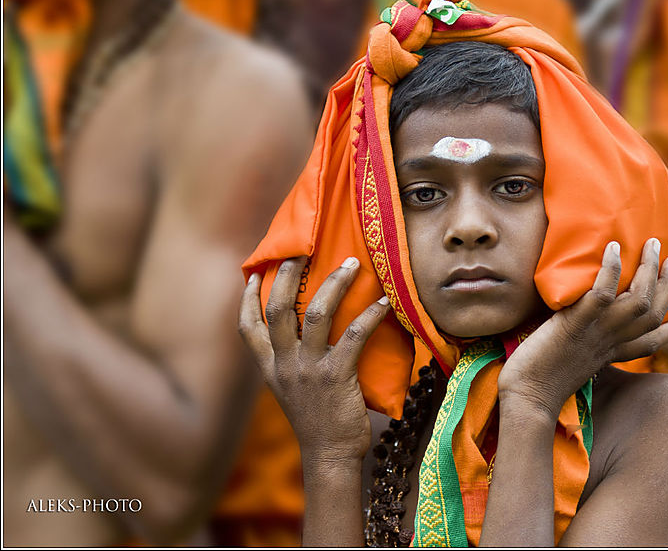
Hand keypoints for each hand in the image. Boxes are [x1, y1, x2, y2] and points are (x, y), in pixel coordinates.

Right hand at [238, 256, 390, 461]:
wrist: (329, 456)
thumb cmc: (317, 420)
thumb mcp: (291, 389)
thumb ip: (291, 361)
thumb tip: (305, 329)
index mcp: (270, 368)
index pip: (247, 327)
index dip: (247, 298)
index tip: (252, 274)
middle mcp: (284, 364)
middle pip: (278, 307)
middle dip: (289, 274)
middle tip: (302, 250)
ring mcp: (309, 369)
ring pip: (316, 313)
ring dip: (335, 284)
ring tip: (351, 264)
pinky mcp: (337, 376)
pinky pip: (352, 335)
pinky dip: (368, 315)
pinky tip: (381, 303)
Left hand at [497, 238, 667, 418]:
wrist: (527, 397)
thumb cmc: (538, 381)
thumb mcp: (569, 363)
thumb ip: (579, 346)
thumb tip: (570, 324)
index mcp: (610, 356)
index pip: (650, 344)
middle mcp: (610, 344)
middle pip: (653, 314)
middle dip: (667, 284)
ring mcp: (597, 332)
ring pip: (638, 300)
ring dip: (648, 269)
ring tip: (652, 244)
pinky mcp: (576, 323)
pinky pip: (602, 292)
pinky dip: (610, 268)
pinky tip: (613, 248)